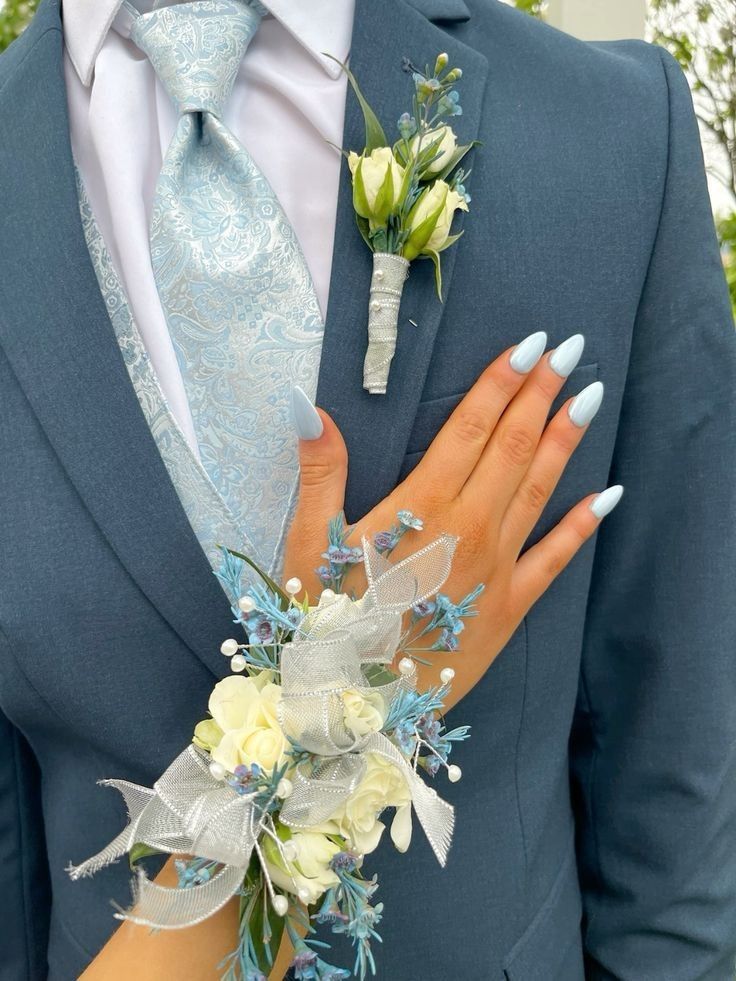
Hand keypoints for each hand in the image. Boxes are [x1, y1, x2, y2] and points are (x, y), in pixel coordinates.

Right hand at [285, 332, 622, 710]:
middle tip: (570, 350)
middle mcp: (471, 528)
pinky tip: (608, 496)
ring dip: (565, 440)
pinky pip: (557, 557)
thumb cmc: (326, 623)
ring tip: (589, 397)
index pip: (471, 428)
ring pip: (540, 489)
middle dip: (542, 394)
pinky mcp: (511, 606)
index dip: (501, 383)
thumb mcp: (308, 545)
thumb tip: (305, 404)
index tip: (532, 345)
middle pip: (514, 447)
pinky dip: (583, 524)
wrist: (357, 708)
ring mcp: (498, 567)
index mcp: (423, 507)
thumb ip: (318, 472)